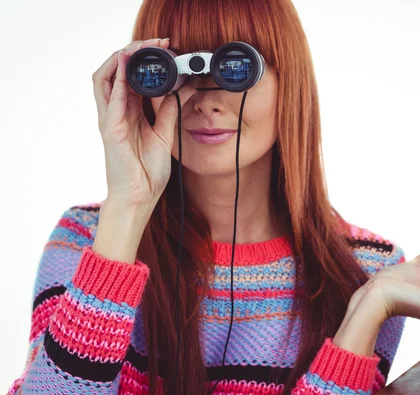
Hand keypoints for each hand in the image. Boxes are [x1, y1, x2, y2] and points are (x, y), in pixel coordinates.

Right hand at [92, 38, 196, 208]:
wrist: (139, 197)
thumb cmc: (147, 172)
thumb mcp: (165, 135)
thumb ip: (170, 111)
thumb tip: (184, 89)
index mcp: (130, 113)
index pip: (132, 78)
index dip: (145, 62)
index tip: (167, 51)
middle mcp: (117, 112)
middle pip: (116, 72)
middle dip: (133, 53)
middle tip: (155, 43)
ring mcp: (111, 119)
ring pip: (105, 78)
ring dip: (120, 59)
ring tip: (138, 46)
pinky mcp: (110, 128)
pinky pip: (110, 98)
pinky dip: (117, 79)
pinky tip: (126, 65)